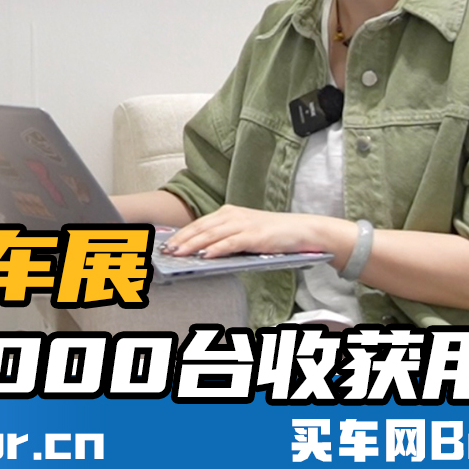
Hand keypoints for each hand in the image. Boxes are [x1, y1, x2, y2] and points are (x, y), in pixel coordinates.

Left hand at [159, 205, 353, 265]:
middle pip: (200, 228)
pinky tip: (205, 256)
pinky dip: (216, 249)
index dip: (181, 234)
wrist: (302, 230)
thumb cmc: (273, 235)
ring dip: (193, 245)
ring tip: (178, 254)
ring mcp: (244, 224)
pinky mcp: (255, 236)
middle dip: (181, 240)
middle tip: (166, 252)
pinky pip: (231, 243)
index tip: (166, 245)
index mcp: (228, 212)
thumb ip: (225, 238)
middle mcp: (233, 215)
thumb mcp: (245, 232)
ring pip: (211, 235)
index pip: (199, 224)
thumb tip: (202, 253)